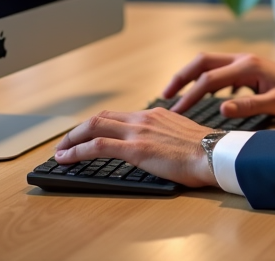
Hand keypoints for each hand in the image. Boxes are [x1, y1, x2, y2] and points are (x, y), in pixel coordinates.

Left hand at [54, 108, 214, 186]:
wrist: (215, 153)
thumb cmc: (206, 151)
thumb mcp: (183, 136)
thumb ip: (166, 136)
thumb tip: (159, 148)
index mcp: (156, 114)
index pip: (119, 115)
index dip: (99, 124)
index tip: (89, 134)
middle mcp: (144, 118)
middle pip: (102, 117)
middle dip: (79, 129)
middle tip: (66, 142)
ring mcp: (138, 131)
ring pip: (94, 127)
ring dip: (72, 139)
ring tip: (60, 152)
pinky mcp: (135, 148)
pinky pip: (97, 146)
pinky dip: (77, 151)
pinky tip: (66, 159)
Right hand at [163, 52, 274, 119]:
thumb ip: (250, 106)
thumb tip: (222, 109)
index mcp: (247, 66)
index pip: (209, 79)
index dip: (189, 95)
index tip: (176, 111)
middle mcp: (243, 59)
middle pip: (202, 62)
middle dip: (181, 76)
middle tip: (164, 96)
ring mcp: (244, 62)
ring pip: (209, 65)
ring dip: (190, 77)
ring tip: (176, 96)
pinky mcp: (247, 70)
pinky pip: (219, 72)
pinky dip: (205, 81)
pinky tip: (202, 97)